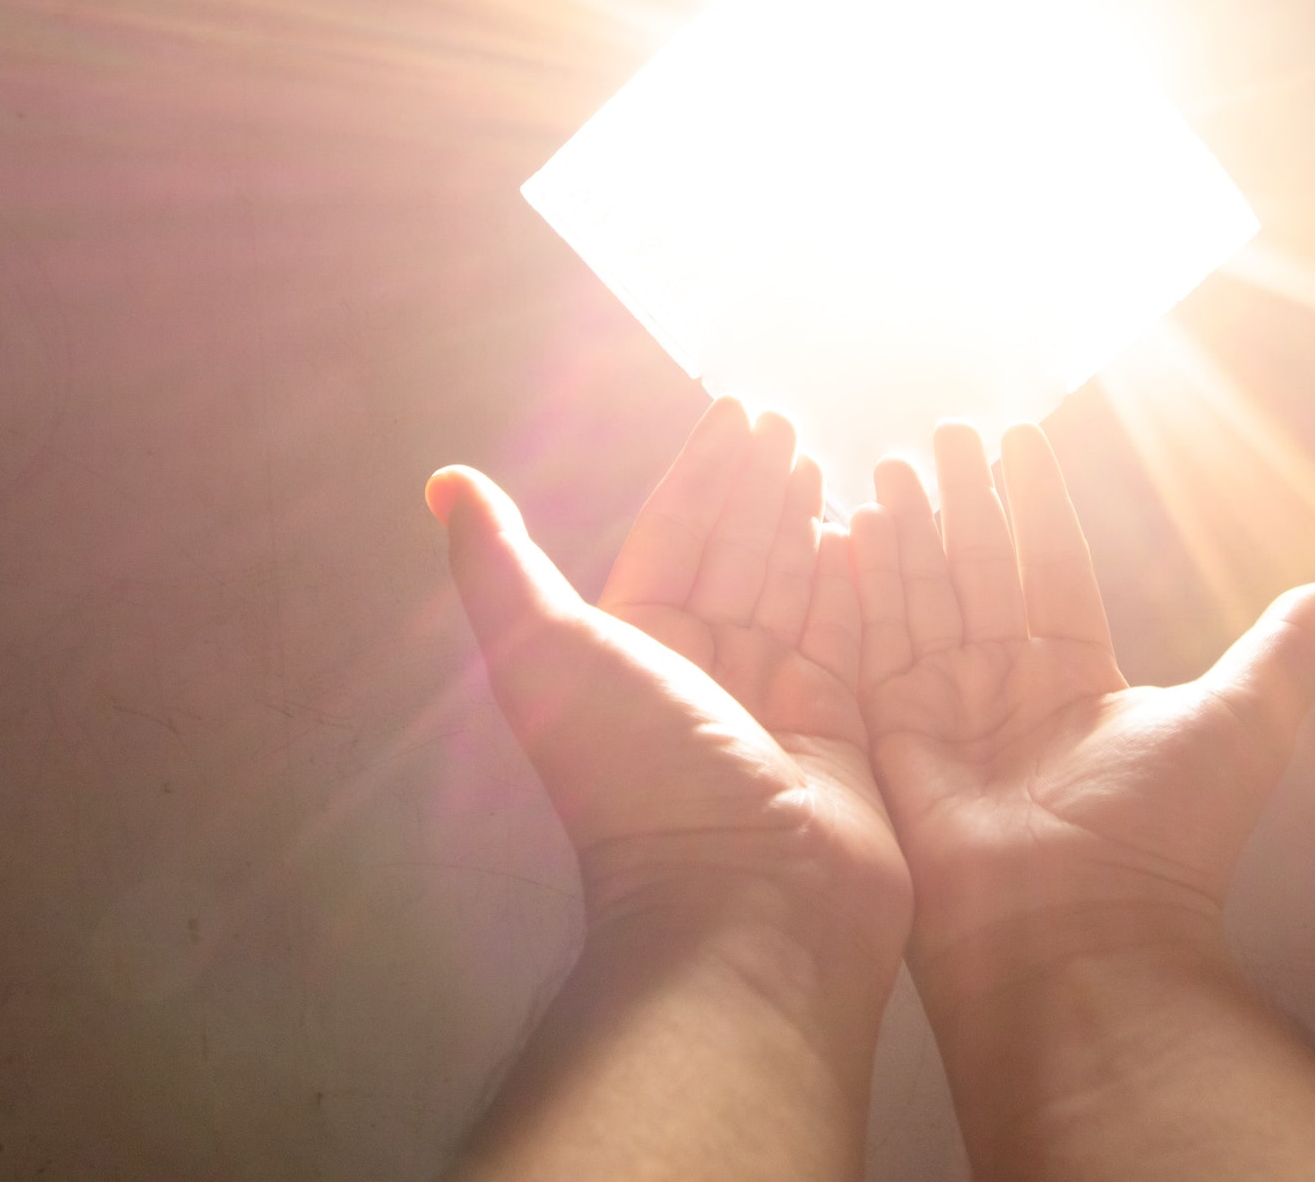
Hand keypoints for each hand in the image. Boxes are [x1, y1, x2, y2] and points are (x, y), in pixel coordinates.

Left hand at [428, 398, 909, 980]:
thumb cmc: (640, 774)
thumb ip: (502, 563)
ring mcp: (775, 704)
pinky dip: (859, 583)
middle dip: (760, 488)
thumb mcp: (549, 652)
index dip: (704, 476)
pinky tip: (870, 534)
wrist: (744, 902)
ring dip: (807, 524)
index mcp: (631, 652)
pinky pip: (852, 636)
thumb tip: (444, 483)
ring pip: (795, 590)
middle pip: (737, 556)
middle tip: (789, 422)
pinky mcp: (841, 730)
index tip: (737, 413)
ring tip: (829, 460)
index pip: (674, 538)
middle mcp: (701, 674)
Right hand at [849, 421, 1314, 990]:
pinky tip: (852, 527)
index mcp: (1082, 678)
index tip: (1017, 435)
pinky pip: (872, 647)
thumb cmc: (1170, 833)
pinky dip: (862, 588)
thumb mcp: (1245, 719)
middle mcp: (1010, 688)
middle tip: (942, 430)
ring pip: (922, 598)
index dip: (1035, 502)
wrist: (1083, 934)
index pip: (1053, 566)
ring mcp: (948, 713)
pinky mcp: (894, 740)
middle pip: (980, 571)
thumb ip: (1285, 647)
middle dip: (961, 499)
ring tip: (886, 462)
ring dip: (905, 530)